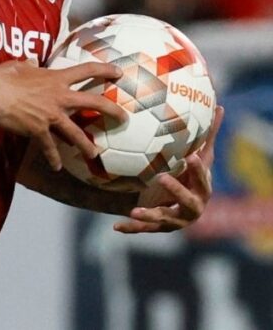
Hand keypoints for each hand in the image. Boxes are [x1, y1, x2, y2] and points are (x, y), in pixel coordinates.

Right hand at [0, 60, 126, 170]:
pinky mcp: (39, 130)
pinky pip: (50, 147)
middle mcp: (60, 97)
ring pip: (76, 133)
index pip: (87, 70)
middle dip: (112, 111)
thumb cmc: (4, 76)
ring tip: (94, 154)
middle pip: (94, 102)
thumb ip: (29, 64)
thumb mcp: (19, 65)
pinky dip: (53, 158)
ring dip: (86, 145)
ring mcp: (51, 115)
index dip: (105, 70)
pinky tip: (57, 167)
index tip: (118, 73)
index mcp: (57, 78)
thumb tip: (32, 61)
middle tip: (123, 118)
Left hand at [115, 105, 223, 233]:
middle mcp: (192, 207)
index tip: (191, 157)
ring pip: (164, 219)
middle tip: (162, 178)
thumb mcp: (197, 158)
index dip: (199, 171)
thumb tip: (221, 106)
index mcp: (202, 189)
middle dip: (177, 190)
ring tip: (135, 210)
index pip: (203, 180)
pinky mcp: (159, 227)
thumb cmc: (188, 175)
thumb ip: (207, 136)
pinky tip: (116, 226)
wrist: (177, 204)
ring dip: (150, 215)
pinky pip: (144, 230)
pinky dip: (131, 228)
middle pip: (189, 201)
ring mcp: (175, 220)